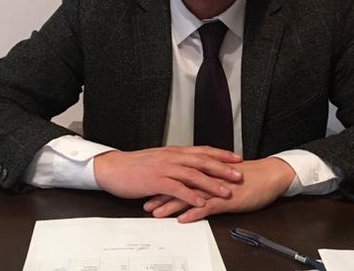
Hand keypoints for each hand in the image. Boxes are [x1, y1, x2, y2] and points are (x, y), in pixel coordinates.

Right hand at [93, 146, 242, 207]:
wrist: (114, 168)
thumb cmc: (135, 166)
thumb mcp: (159, 159)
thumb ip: (176, 162)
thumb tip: (191, 166)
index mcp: (174, 152)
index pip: (203, 150)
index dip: (221, 154)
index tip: (236, 158)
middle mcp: (172, 157)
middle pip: (203, 161)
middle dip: (223, 168)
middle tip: (239, 174)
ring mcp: (164, 168)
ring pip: (193, 175)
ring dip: (211, 184)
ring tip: (225, 192)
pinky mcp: (156, 181)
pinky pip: (177, 189)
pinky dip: (191, 196)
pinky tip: (200, 202)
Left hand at [142, 157, 296, 221]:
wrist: (270, 176)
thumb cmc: (250, 176)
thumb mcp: (225, 176)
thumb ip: (209, 179)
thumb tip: (196, 183)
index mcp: (207, 170)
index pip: (180, 176)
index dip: (164, 183)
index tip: (149, 189)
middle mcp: (209, 178)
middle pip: (180, 186)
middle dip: (162, 195)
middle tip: (146, 203)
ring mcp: (218, 188)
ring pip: (190, 196)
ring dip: (172, 205)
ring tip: (157, 213)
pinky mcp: (228, 199)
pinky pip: (208, 207)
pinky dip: (195, 212)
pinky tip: (183, 219)